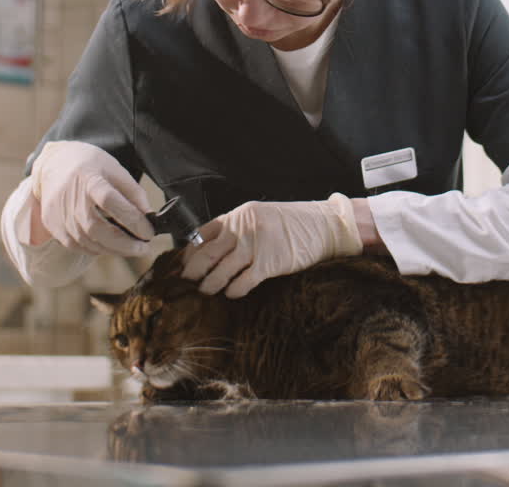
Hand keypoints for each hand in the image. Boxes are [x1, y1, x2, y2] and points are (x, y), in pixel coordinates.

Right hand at [29, 141, 154, 255]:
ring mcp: (58, 213)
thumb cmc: (91, 166)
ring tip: (130, 248)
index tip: (149, 233)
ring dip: (112, 249)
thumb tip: (149, 217)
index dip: (132, 220)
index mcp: (89, 179)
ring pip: (87, 241)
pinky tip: (109, 246)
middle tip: (144, 249)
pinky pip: (76, 245)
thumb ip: (134, 193)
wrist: (55, 163)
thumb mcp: (116, 169)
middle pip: (96, 228)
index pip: (110, 202)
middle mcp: (70, 198)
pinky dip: (96, 249)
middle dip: (124, 244)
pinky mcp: (52, 225)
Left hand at [181, 194, 361, 297]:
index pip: (202, 234)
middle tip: (186, 283)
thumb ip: (238, 229)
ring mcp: (255, 245)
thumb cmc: (294, 223)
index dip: (189, 252)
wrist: (325, 225)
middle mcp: (242, 228)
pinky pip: (242, 282)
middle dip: (193, 271)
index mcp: (238, 215)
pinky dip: (233, 291)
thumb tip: (213, 250)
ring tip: (205, 292)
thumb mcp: (260, 216)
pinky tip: (232, 294)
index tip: (183, 265)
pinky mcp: (269, 263)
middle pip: (206, 254)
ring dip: (209, 285)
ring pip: (220, 271)